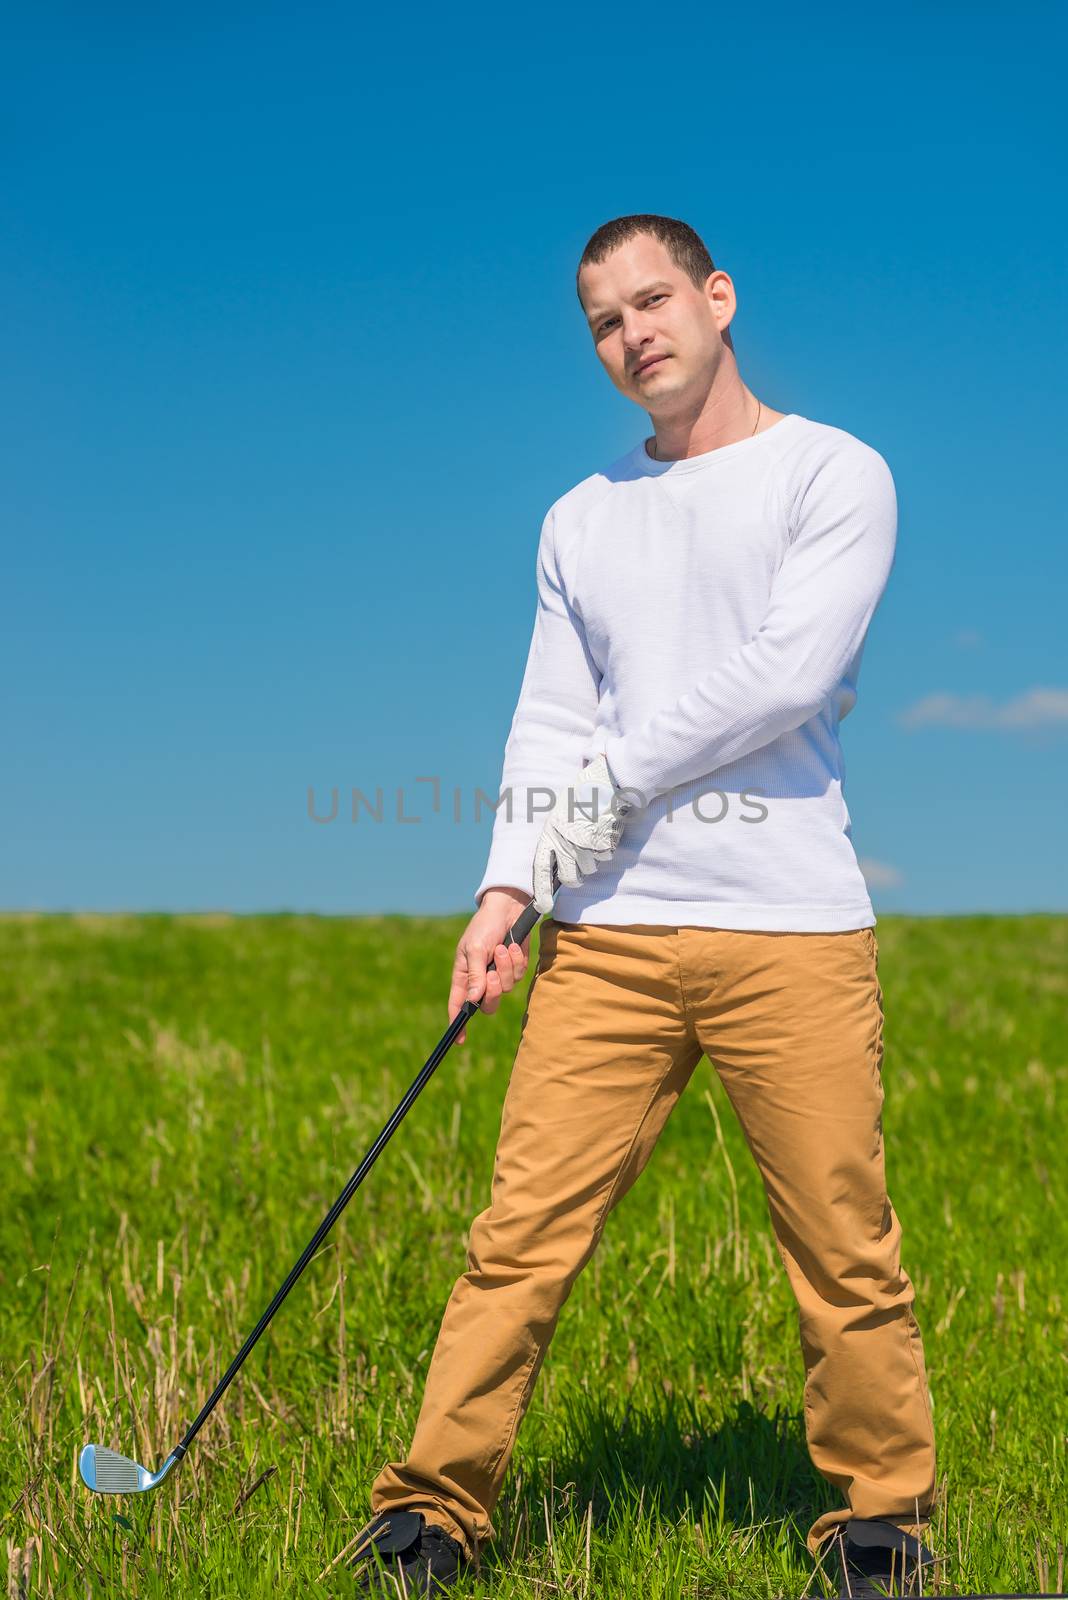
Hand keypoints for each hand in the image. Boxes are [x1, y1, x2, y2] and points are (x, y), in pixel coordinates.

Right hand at [448, 888, 531, 1045]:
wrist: (508, 907)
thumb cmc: (485, 925)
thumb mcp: (475, 947)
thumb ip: (475, 974)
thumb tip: (473, 1000)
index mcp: (464, 974)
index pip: (459, 1004)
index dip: (458, 1023)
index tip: (459, 1040)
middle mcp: (480, 978)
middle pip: (487, 1004)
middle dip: (492, 991)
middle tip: (492, 973)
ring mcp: (499, 973)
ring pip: (505, 988)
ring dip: (506, 968)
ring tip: (502, 947)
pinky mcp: (515, 967)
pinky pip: (519, 975)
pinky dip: (517, 961)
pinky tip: (513, 946)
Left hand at [531, 751, 632, 913]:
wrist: (606, 779)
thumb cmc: (581, 794)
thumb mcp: (559, 812)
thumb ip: (556, 836)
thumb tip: (555, 862)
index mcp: (550, 834)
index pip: (542, 870)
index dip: (541, 892)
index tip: (543, 908)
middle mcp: (567, 843)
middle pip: (571, 879)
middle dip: (576, 877)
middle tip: (580, 862)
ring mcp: (587, 845)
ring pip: (591, 868)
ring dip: (593, 858)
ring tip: (593, 834)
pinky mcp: (605, 844)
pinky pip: (606, 856)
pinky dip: (607, 847)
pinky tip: (604, 829)